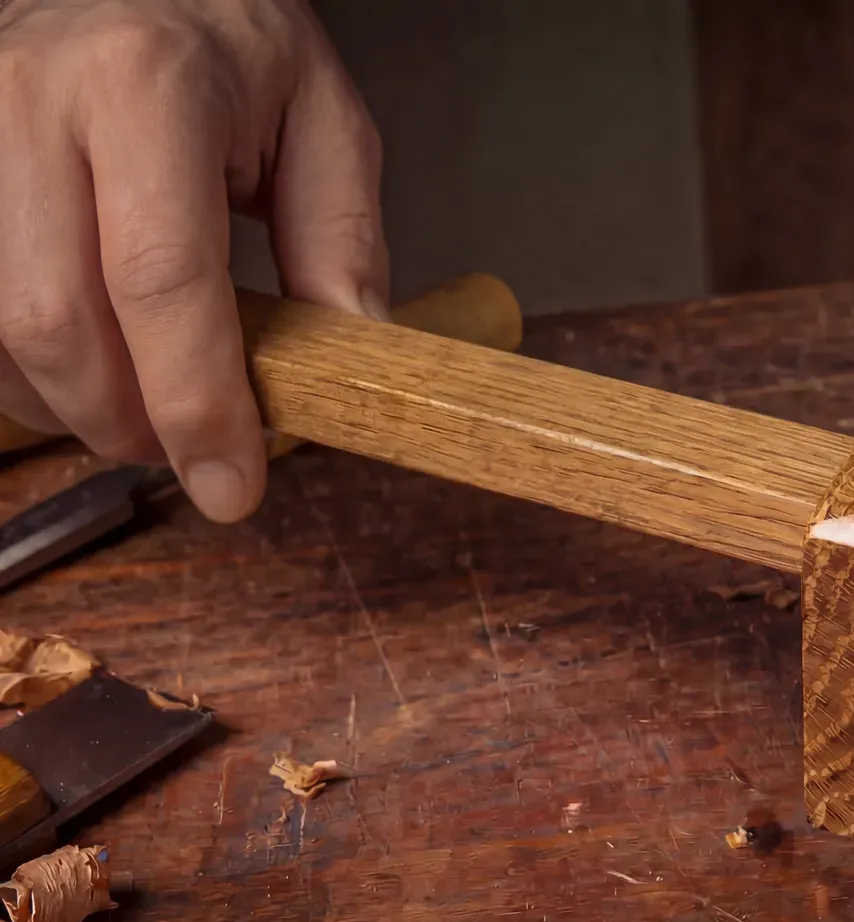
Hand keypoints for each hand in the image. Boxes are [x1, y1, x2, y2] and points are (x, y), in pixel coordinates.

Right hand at [0, 0, 384, 520]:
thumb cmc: (222, 35)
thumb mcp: (319, 112)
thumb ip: (340, 237)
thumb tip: (356, 360)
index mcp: (146, 84)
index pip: (162, 278)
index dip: (197, 401)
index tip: (233, 481)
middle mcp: (31, 101)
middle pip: (56, 320)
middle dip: (128, 420)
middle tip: (191, 450)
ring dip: (73, 403)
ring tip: (146, 408)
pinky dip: (26, 365)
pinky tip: (87, 363)